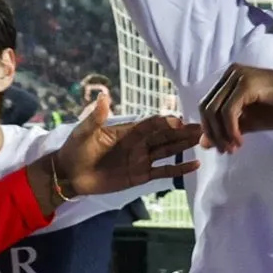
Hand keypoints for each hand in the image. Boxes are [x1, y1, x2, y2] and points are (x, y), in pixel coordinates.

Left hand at [42, 93, 202, 205]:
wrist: (69, 175)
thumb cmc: (75, 150)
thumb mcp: (84, 132)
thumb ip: (96, 117)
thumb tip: (103, 96)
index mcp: (127, 131)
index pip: (150, 125)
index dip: (164, 122)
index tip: (179, 120)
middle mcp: (138, 144)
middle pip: (165, 136)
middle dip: (183, 131)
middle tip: (202, 128)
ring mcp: (142, 159)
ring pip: (169, 151)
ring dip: (185, 145)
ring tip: (203, 140)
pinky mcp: (141, 176)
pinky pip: (164, 171)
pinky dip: (179, 169)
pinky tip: (195, 164)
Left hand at [197, 63, 272, 151]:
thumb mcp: (252, 121)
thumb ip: (228, 129)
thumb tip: (203, 143)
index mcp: (229, 80)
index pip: (206, 106)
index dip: (210, 130)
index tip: (222, 148)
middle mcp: (231, 74)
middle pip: (206, 107)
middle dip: (213, 133)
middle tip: (226, 150)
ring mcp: (238, 77)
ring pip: (214, 110)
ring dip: (221, 134)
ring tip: (234, 148)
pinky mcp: (247, 84)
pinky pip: (228, 111)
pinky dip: (230, 129)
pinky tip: (240, 140)